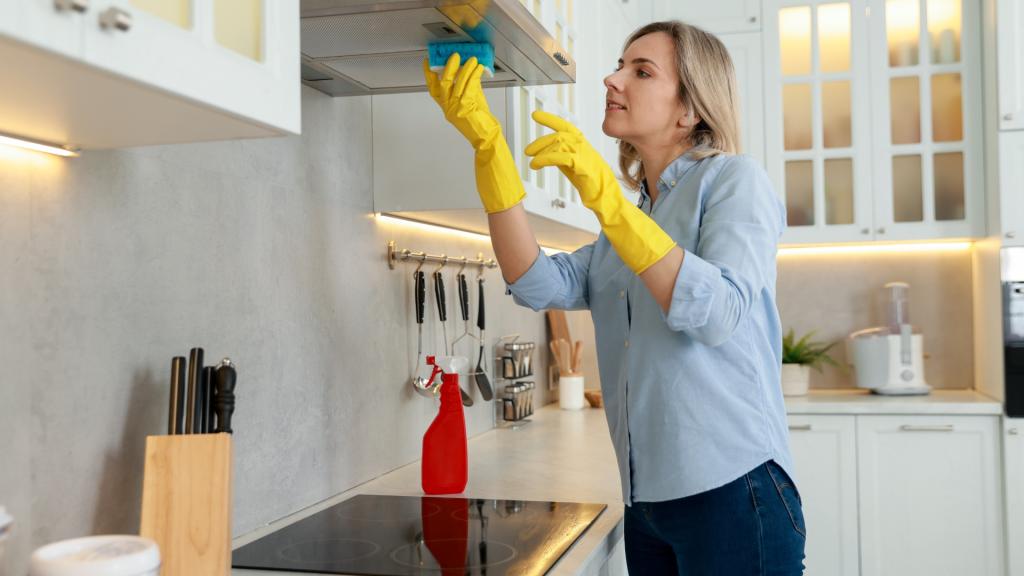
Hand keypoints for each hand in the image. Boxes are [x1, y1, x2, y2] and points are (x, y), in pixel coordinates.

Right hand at [422, 53, 499, 149]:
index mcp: (447, 107)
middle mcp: (449, 108)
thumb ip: (468, 88)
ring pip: (457, 83)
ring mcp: (456, 109)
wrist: (486, 138)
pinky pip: (469, 87)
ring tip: (472, 59)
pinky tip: (478, 69)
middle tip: (455, 56)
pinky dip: (474, 75)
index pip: (433, 89)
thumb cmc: (480, 122)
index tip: (428, 62)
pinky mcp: (466, 108)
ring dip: (465, 68)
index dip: (429, 75)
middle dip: (448, 67)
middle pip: (443, 83)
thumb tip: (469, 71)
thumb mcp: (471, 102)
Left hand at [525, 110, 675, 273]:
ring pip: (559, 143)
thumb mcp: (574, 168)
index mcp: (583, 145)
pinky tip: (537, 164)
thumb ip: (563, 158)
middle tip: (527, 150)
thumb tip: (547, 153)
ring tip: (532, 160)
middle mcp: (585, 146)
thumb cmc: (592, 186)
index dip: (551, 119)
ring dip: (541, 151)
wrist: (607, 199)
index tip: (536, 114)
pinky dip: (546, 159)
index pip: (566, 126)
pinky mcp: (582, 165)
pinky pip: (560, 157)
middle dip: (540, 141)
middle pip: (559, 134)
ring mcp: (585, 154)